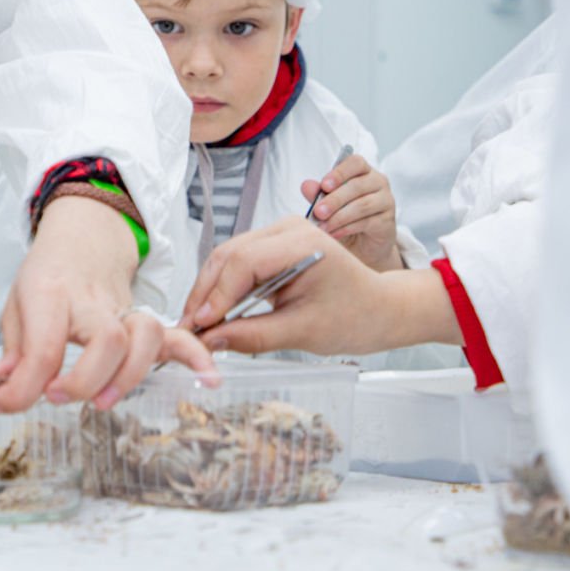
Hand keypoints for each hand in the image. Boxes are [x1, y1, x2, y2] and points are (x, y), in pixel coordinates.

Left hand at [0, 197, 213, 413]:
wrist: (84, 240)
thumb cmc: (49, 275)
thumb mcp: (16, 305)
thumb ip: (13, 351)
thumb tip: (0, 390)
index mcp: (51, 294)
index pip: (42, 347)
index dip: (22, 387)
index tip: (2, 405)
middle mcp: (92, 303)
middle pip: (106, 340)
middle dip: (85, 379)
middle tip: (57, 397)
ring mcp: (124, 311)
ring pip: (144, 337)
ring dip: (128, 376)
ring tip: (104, 402)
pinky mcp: (144, 321)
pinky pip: (178, 336)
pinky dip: (195, 357)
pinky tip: (207, 378)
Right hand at [178, 218, 459, 356]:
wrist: (381, 309)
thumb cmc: (354, 318)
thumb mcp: (304, 333)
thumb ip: (254, 335)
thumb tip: (210, 341)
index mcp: (302, 242)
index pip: (243, 262)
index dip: (216, 295)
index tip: (198, 327)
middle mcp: (288, 228)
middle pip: (228, 254)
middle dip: (205, 292)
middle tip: (188, 330)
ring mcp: (280, 233)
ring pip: (228, 257)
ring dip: (210, 290)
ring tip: (197, 326)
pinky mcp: (274, 245)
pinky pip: (238, 262)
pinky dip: (223, 287)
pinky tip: (214, 313)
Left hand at [302, 152, 401, 270]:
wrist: (363, 245)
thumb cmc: (345, 218)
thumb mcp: (329, 206)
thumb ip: (318, 194)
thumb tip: (306, 186)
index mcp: (363, 171)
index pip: (355, 163)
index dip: (339, 173)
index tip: (324, 185)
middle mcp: (378, 182)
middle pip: (357, 186)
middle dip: (334, 199)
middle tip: (318, 212)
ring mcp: (386, 201)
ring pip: (362, 205)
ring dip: (339, 217)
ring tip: (323, 226)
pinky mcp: (387, 221)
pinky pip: (367, 222)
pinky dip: (347, 228)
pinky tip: (334, 233)